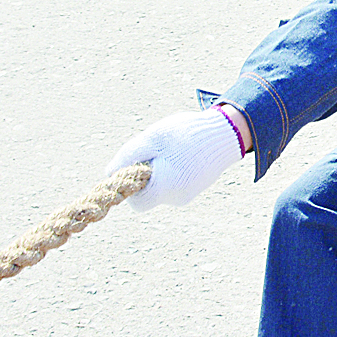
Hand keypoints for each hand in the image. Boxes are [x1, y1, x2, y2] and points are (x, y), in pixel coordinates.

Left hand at [105, 108, 246, 211]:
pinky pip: (174, 185)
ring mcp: (187, 195)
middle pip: (149, 194)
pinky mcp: (195, 189)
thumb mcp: (153, 138)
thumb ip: (129, 155)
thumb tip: (109, 172)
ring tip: (175, 150)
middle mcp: (176, 197)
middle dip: (148, 175)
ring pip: (161, 189)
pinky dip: (174, 171)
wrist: (227, 134)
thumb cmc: (186, 134)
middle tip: (158, 152)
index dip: (132, 185)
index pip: (137, 202)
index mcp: (164, 186)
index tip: (138, 165)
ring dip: (161, 171)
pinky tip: (184, 155)